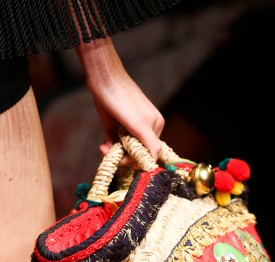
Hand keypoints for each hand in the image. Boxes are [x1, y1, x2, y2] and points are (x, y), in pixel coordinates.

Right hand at [75, 38, 164, 159]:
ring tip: (107, 147)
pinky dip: (132, 158)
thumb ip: (114, 142)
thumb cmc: (108, 97)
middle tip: (108, 153)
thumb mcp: (112, 124)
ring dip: (127, 158)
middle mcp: (157, 123)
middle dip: (128, 159)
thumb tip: (108, 156)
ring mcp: (154, 123)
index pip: (150, 149)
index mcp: (153, 122)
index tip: (117, 156)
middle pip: (148, 154)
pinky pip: (150, 151)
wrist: (104, 75)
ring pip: (147, 154)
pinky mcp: (143, 125)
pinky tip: (113, 152)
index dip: (135, 159)